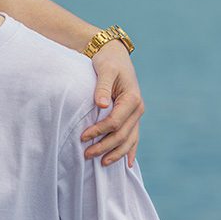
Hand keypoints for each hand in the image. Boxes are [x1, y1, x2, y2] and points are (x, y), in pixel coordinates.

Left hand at [80, 40, 143, 166]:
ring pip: (130, 139)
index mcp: (132, 98)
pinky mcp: (132, 116)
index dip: (99, 131)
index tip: (82, 137)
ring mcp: (136, 114)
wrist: (114, 55)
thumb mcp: (104, 70)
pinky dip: (130, 150)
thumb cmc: (107, 62)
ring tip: (102, 163)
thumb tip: (101, 104)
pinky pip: (134, 137)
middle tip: (86, 155)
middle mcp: (137, 108)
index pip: (115, 122)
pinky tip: (127, 164)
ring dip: (116, 153)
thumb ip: (102, 87)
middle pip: (122, 135)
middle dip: (105, 146)